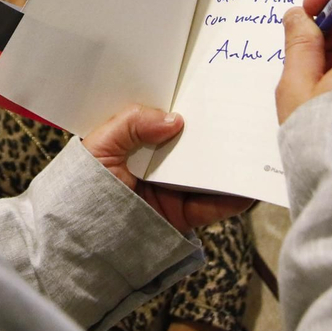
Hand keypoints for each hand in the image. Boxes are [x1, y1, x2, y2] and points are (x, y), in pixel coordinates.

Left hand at [82, 106, 252, 232]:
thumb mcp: (99, 146)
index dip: (188, 105)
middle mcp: (159, 163)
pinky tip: (248, 186)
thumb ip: (132, 124)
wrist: (76, 242)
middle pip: (194, 144)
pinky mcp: (182, 216)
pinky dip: (233, 198)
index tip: (212, 88)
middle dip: (217, 131)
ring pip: (209, 172)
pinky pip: (213, 206)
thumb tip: (176, 119)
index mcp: (137, 141)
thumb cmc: (80, 188)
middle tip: (243, 113)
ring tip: (254, 146)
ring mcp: (173, 190)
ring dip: (231, 162)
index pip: (167, 119)